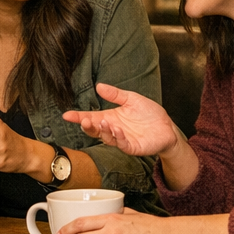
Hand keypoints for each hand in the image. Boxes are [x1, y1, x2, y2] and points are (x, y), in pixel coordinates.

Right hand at [64, 83, 178, 156]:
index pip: (91, 117)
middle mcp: (113, 129)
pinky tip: (116, 129)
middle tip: (83, 120)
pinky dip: (117, 137)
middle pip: (95, 130)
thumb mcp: (131, 99)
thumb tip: (98, 86)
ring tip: (101, 122)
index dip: (78, 117)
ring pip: (106, 138)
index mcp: (110, 117)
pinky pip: (122, 144)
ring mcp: (122, 139)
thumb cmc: (149, 114)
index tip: (67, 115)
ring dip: (102, 131)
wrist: (167, 127)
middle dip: (87, 126)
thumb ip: (115, 94)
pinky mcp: (132, 147)